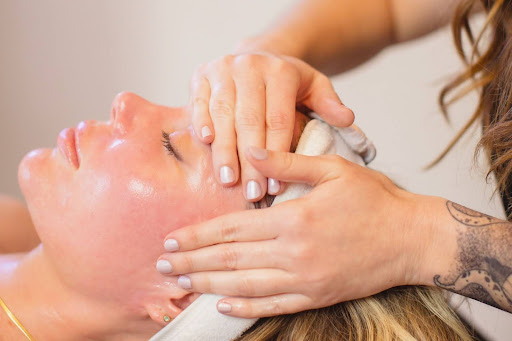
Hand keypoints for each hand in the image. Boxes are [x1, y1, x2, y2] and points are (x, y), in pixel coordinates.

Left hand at [156, 147, 427, 317]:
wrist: (412, 238)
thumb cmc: (374, 199)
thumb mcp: (333, 169)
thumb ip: (287, 161)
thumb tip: (250, 150)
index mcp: (294, 218)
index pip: (232, 229)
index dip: (199, 235)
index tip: (172, 238)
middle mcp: (294, 253)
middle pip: (231, 260)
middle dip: (193, 262)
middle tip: (163, 264)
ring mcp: (306, 279)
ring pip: (245, 285)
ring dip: (209, 285)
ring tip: (182, 284)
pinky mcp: (318, 296)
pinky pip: (274, 305)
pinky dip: (245, 307)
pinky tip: (222, 305)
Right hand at [188, 52, 353, 200]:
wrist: (256, 56)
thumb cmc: (287, 82)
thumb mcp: (314, 87)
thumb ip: (329, 103)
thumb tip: (347, 119)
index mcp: (280, 71)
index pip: (278, 118)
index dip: (277, 153)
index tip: (276, 185)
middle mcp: (250, 65)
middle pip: (249, 120)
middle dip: (250, 161)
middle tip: (253, 193)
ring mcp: (222, 68)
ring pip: (222, 114)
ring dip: (224, 150)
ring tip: (228, 180)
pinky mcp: (201, 75)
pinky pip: (199, 102)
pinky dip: (201, 123)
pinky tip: (207, 145)